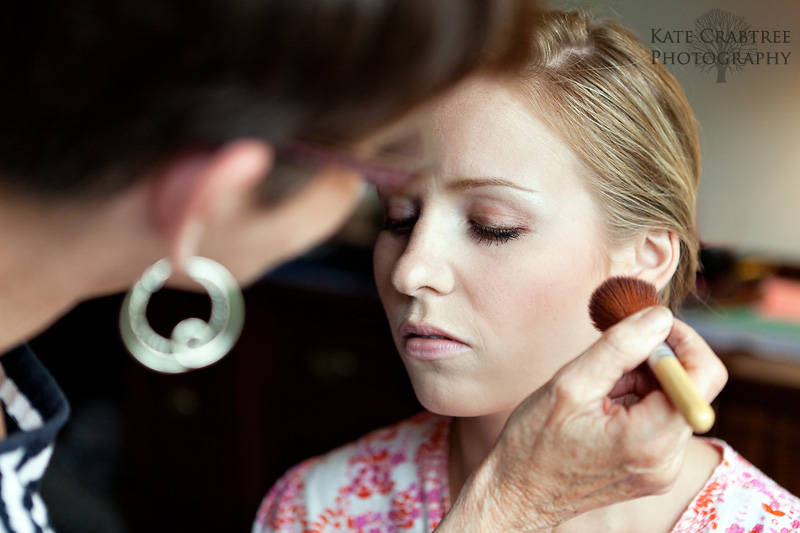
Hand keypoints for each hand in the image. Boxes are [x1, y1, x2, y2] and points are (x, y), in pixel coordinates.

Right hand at [435, 307, 727, 531]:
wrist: (517, 493)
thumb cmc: (534, 442)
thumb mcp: (571, 384)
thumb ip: (620, 346)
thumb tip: (661, 316)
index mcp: (650, 440)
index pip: (704, 376)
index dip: (684, 341)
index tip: (651, 325)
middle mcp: (666, 459)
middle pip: (690, 387)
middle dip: (653, 362)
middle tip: (609, 360)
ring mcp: (662, 468)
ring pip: (673, 401)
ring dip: (640, 382)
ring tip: (597, 392)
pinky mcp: (653, 470)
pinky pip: (660, 420)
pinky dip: (636, 402)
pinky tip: (601, 409)